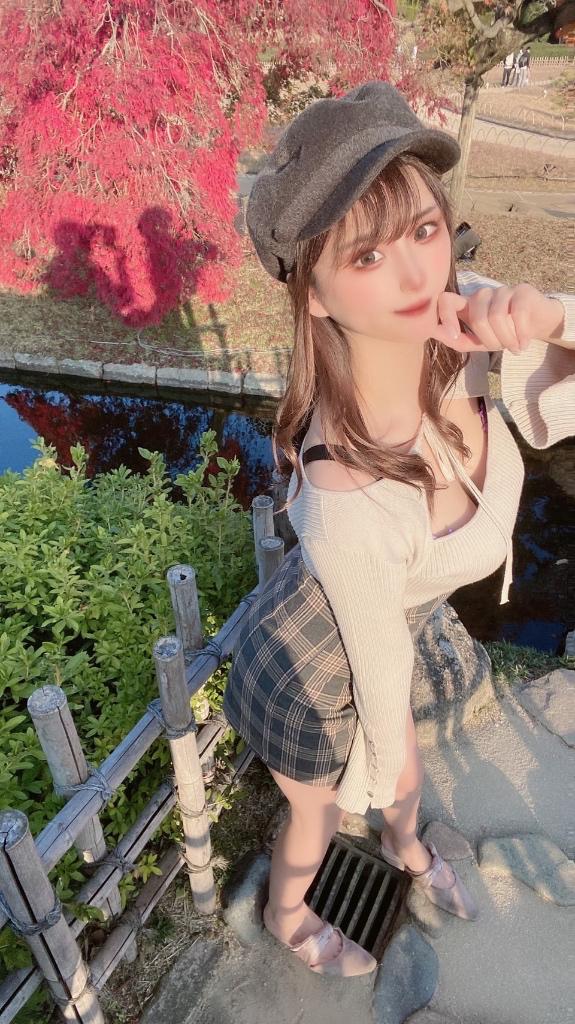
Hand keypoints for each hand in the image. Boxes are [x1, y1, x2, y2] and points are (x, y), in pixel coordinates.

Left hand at [431, 283, 564, 354]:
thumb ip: (457, 339)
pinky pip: (517, 314)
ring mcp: (502, 290)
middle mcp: (483, 294)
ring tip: (514, 347)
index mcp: (467, 305)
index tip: (452, 335)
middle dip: (489, 340)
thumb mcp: (479, 342)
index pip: (446, 300)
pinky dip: (520, 335)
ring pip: (496, 317)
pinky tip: (523, 344)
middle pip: (477, 317)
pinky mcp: (522, 292)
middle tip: (501, 348)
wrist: (537, 323)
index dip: (445, 316)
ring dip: (506, 339)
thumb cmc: (504, 333)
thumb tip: (433, 333)